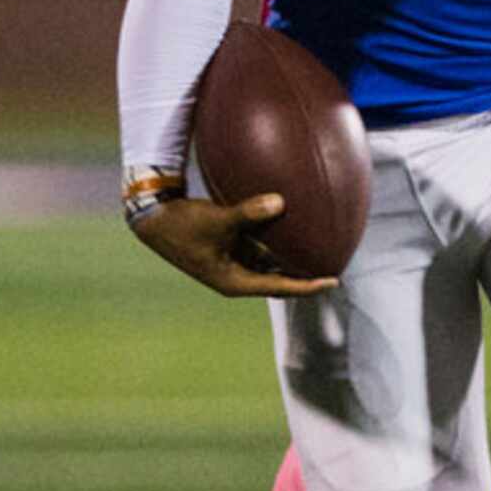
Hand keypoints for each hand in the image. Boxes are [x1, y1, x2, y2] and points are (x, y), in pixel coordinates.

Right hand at [131, 192, 337, 298]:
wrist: (154, 216)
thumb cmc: (182, 223)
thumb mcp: (217, 220)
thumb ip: (249, 213)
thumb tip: (281, 203)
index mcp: (234, 281)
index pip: (280, 288)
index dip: (308, 286)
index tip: (334, 281)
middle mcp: (237, 275)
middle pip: (281, 278)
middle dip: (306, 273)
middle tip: (337, 263)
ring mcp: (234, 262)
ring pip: (273, 262)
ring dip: (294, 257)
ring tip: (324, 247)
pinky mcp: (231, 247)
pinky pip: (263, 246)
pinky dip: (279, 240)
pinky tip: (296, 225)